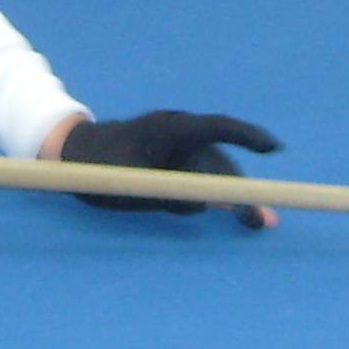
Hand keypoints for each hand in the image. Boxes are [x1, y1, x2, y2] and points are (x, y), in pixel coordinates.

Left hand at [49, 108, 280, 228]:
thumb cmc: (98, 166)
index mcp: (169, 128)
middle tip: (264, 220)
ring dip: (232, 196)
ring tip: (256, 221)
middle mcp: (180, 132)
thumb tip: (210, 204)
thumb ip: (170, 193)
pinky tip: (232, 212)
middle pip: (222, 160)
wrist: (74, 152)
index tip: (274, 148)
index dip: (247, 137)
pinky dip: (214, 192)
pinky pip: (201, 175)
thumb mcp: (131, 185)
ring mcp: (178, 145)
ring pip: (214, 171)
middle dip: (244, 190)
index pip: (217, 127)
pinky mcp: (175, 158)